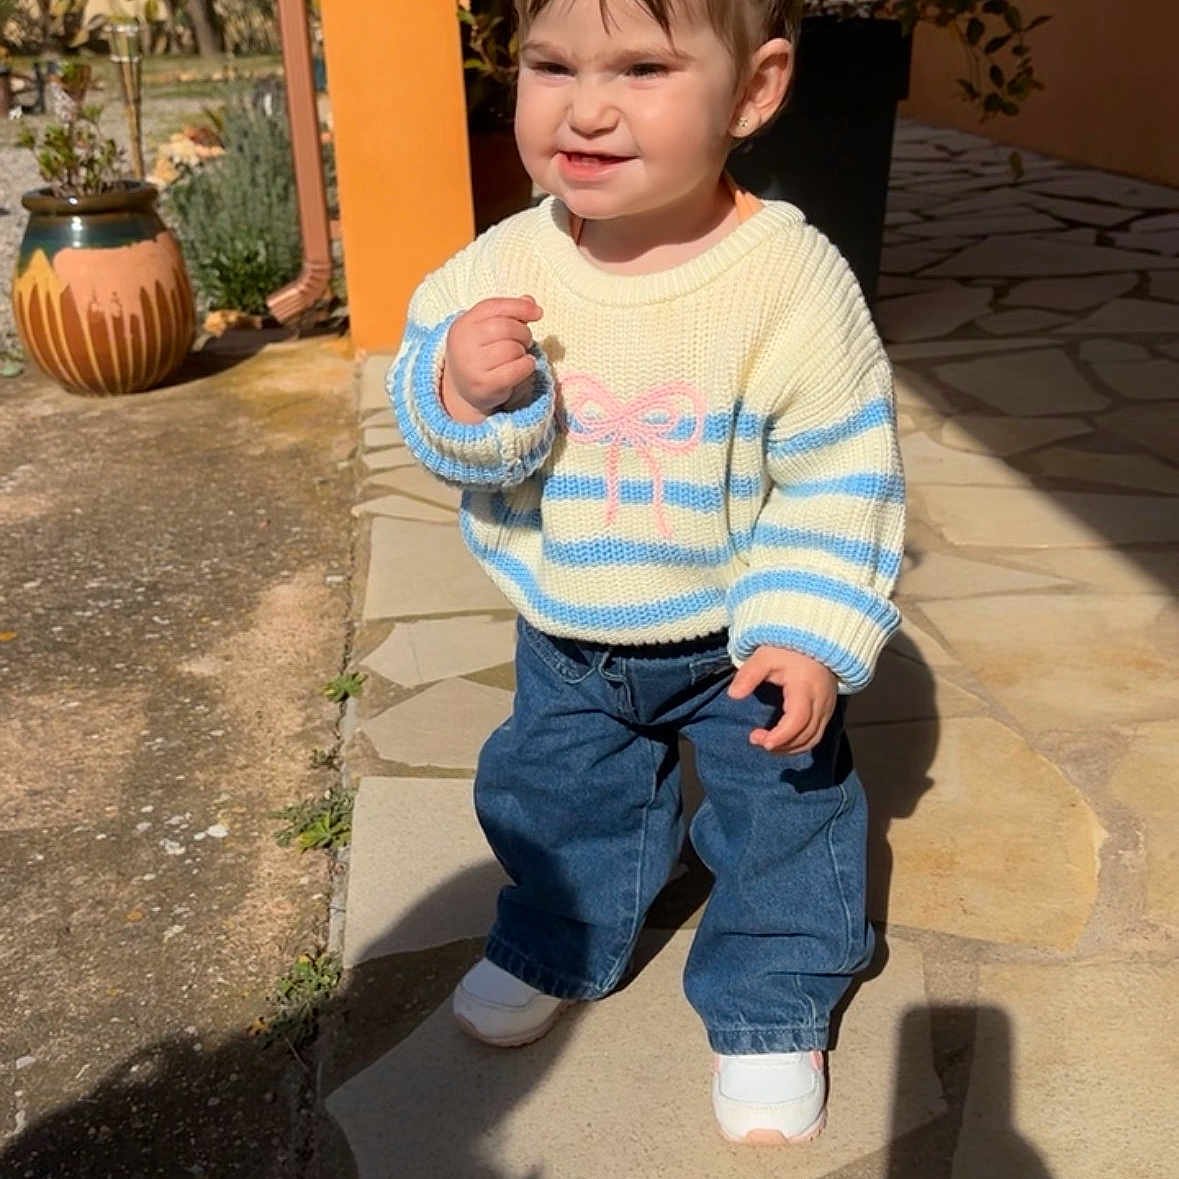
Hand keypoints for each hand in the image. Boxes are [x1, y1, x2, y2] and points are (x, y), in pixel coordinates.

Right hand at [441, 296, 543, 423]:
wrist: (463, 389)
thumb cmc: (481, 353)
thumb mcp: (487, 329)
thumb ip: (507, 313)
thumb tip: (530, 301)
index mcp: (464, 323)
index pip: (494, 307)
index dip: (520, 307)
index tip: (538, 313)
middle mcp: (464, 343)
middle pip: (505, 328)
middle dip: (523, 333)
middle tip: (525, 341)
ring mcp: (472, 366)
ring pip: (512, 349)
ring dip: (523, 352)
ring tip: (519, 356)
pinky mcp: (484, 385)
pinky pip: (516, 369)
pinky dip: (527, 366)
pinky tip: (523, 366)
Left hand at [728, 646, 836, 753]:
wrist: (814, 641)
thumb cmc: (787, 649)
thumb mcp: (764, 657)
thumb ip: (749, 675)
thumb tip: (733, 695)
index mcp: (806, 687)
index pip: (798, 719)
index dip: (781, 735)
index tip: (759, 740)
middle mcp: (821, 701)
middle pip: (806, 734)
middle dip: (781, 744)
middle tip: (755, 739)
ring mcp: (827, 707)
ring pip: (812, 739)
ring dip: (789, 748)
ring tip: (766, 743)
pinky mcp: (827, 710)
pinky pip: (816, 735)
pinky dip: (798, 743)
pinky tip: (781, 742)